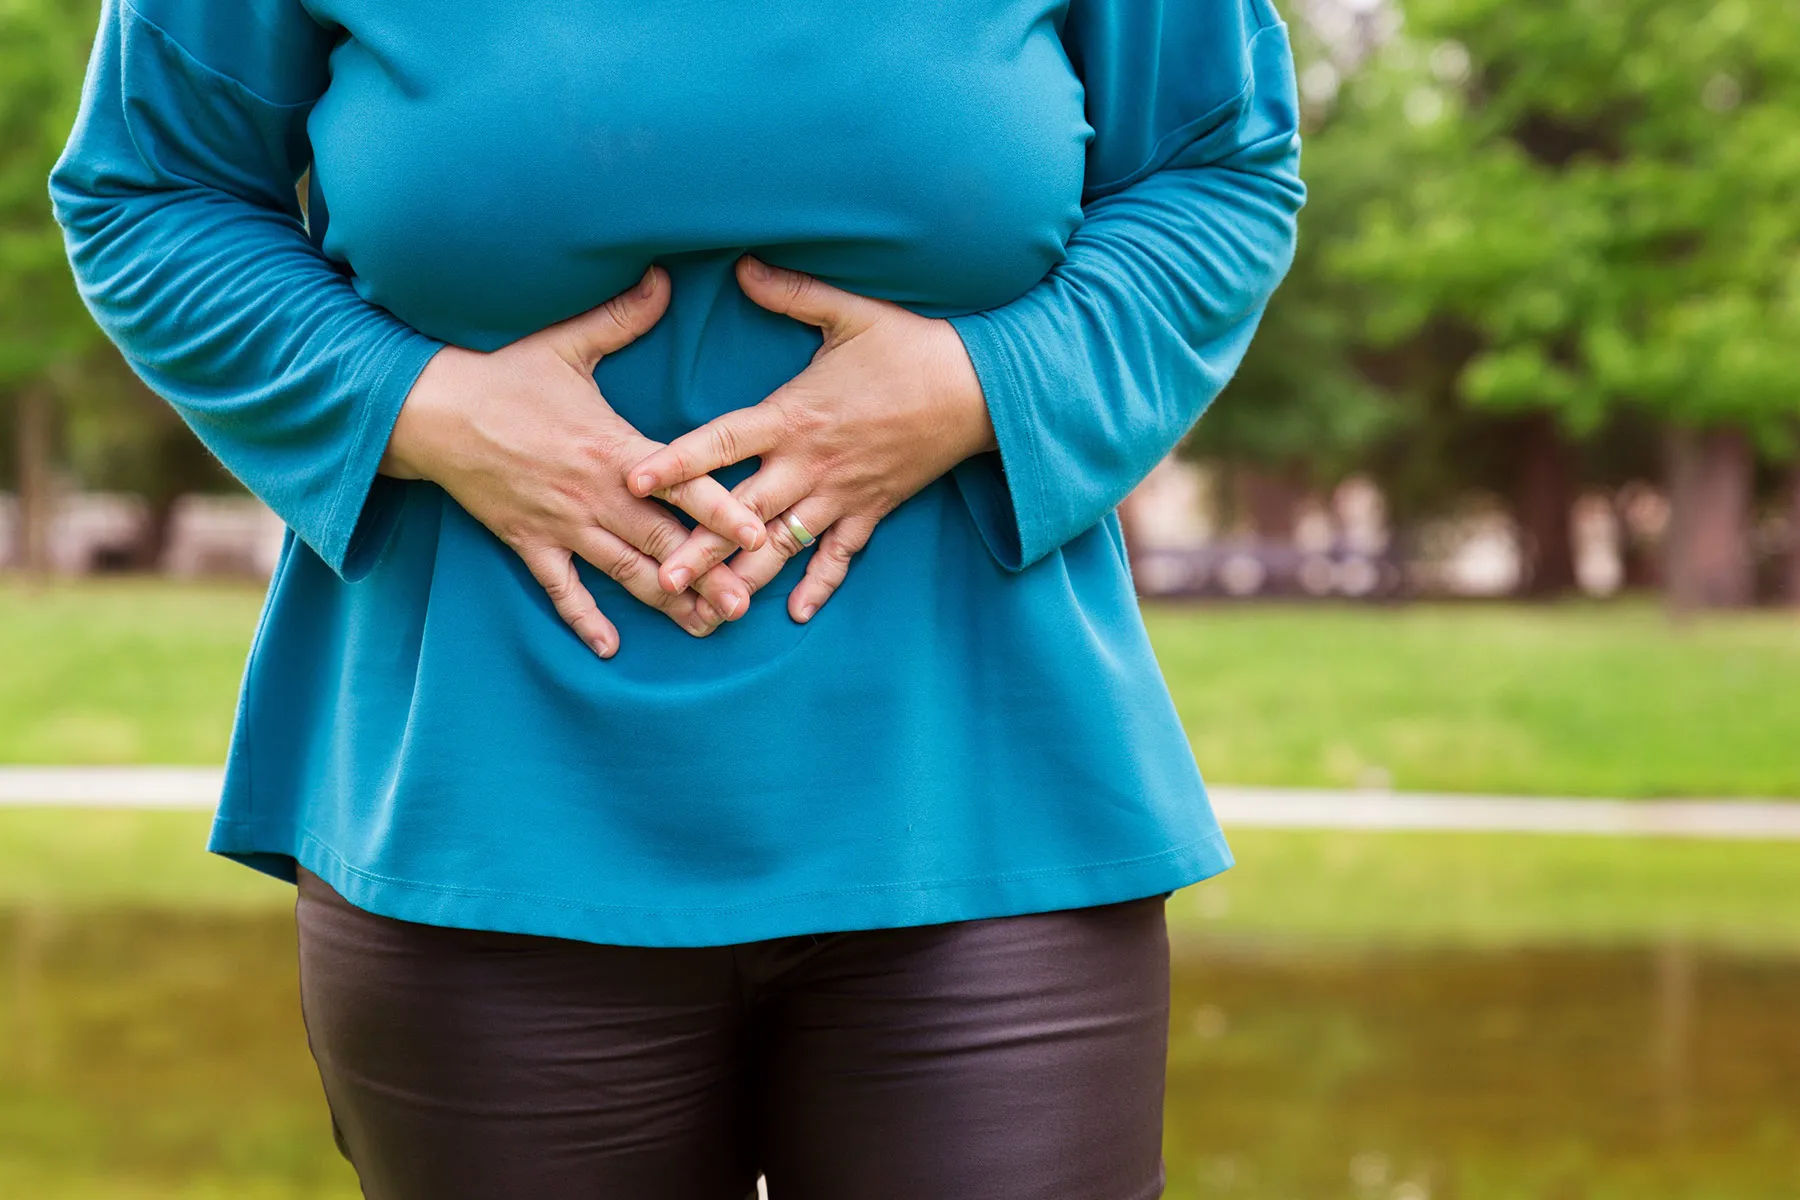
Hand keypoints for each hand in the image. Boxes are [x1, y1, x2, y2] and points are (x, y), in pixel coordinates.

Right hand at [380, 267, 767, 656]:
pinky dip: (585, 618)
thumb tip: (664, 277)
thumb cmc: (503, 374)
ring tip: (704, 628)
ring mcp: (562, 524)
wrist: (428, 411)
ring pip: (624, 573)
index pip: (681, 484)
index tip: (759, 535)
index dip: (723, 511)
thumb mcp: (567, 343)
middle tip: (746, 604)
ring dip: (665, 603)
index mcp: (615, 448)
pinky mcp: (529, 542)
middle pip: (662, 543)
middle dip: (706, 575)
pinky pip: (561, 590)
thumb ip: (623, 317)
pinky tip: (610, 647)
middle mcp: (595, 494)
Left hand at [625, 258, 995, 621]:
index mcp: (793, 416)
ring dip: (746, 580)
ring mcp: (840, 495)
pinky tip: (795, 615)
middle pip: (743, 513)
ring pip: (783, 547)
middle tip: (660, 576)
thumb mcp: (852, 313)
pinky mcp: (871, 511)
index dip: (677, 462)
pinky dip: (819, 586)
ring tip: (709, 611)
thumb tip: (741, 265)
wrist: (982, 390)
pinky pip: (840, 558)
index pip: (721, 442)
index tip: (635, 480)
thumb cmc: (913, 347)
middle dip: (700, 548)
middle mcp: (810, 465)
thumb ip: (792, 293)